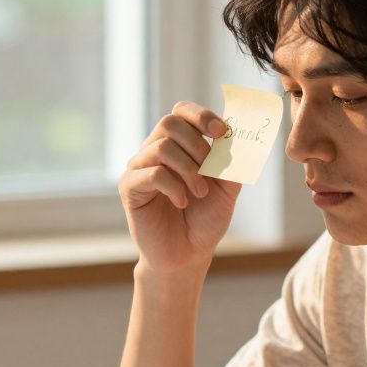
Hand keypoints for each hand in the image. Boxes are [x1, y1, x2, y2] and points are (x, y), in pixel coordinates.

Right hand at [118, 101, 242, 274]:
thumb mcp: (227, 187)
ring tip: (199, 193)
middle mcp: (154, 151)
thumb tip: (237, 131)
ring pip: (162, 147)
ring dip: (189, 170)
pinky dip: (174, 186)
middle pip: (170, 122)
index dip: (201, 116)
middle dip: (197, 145)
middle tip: (210, 172)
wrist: (187, 255)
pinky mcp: (129, 187)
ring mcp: (139, 168)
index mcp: (178, 145)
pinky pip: (152, 173)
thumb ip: (232, 159)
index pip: (182, 111)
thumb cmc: (204, 220)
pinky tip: (182, 202)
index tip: (222, 133)